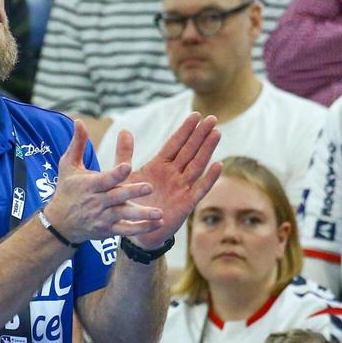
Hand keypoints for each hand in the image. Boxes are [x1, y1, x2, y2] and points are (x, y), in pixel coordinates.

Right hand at [43, 120, 160, 243]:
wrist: (59, 224)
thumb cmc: (66, 189)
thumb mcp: (68, 166)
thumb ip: (77, 144)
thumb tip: (79, 121)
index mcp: (89, 185)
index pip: (104, 179)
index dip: (115, 173)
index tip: (127, 166)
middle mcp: (97, 202)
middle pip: (116, 197)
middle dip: (132, 192)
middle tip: (149, 187)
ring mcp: (103, 218)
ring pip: (123, 216)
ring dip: (142, 215)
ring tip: (159, 213)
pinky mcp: (108, 230)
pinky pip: (126, 230)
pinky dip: (141, 229)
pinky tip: (157, 225)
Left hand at [118, 113, 221, 249]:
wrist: (132, 227)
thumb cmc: (129, 201)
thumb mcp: (123, 176)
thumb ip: (125, 154)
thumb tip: (124, 130)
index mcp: (159, 165)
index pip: (174, 144)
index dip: (185, 130)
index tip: (196, 115)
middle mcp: (173, 174)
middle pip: (189, 151)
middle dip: (200, 134)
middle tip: (212, 118)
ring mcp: (181, 188)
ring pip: (197, 165)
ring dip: (207, 150)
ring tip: (216, 133)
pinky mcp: (186, 203)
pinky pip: (200, 189)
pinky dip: (209, 178)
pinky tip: (218, 165)